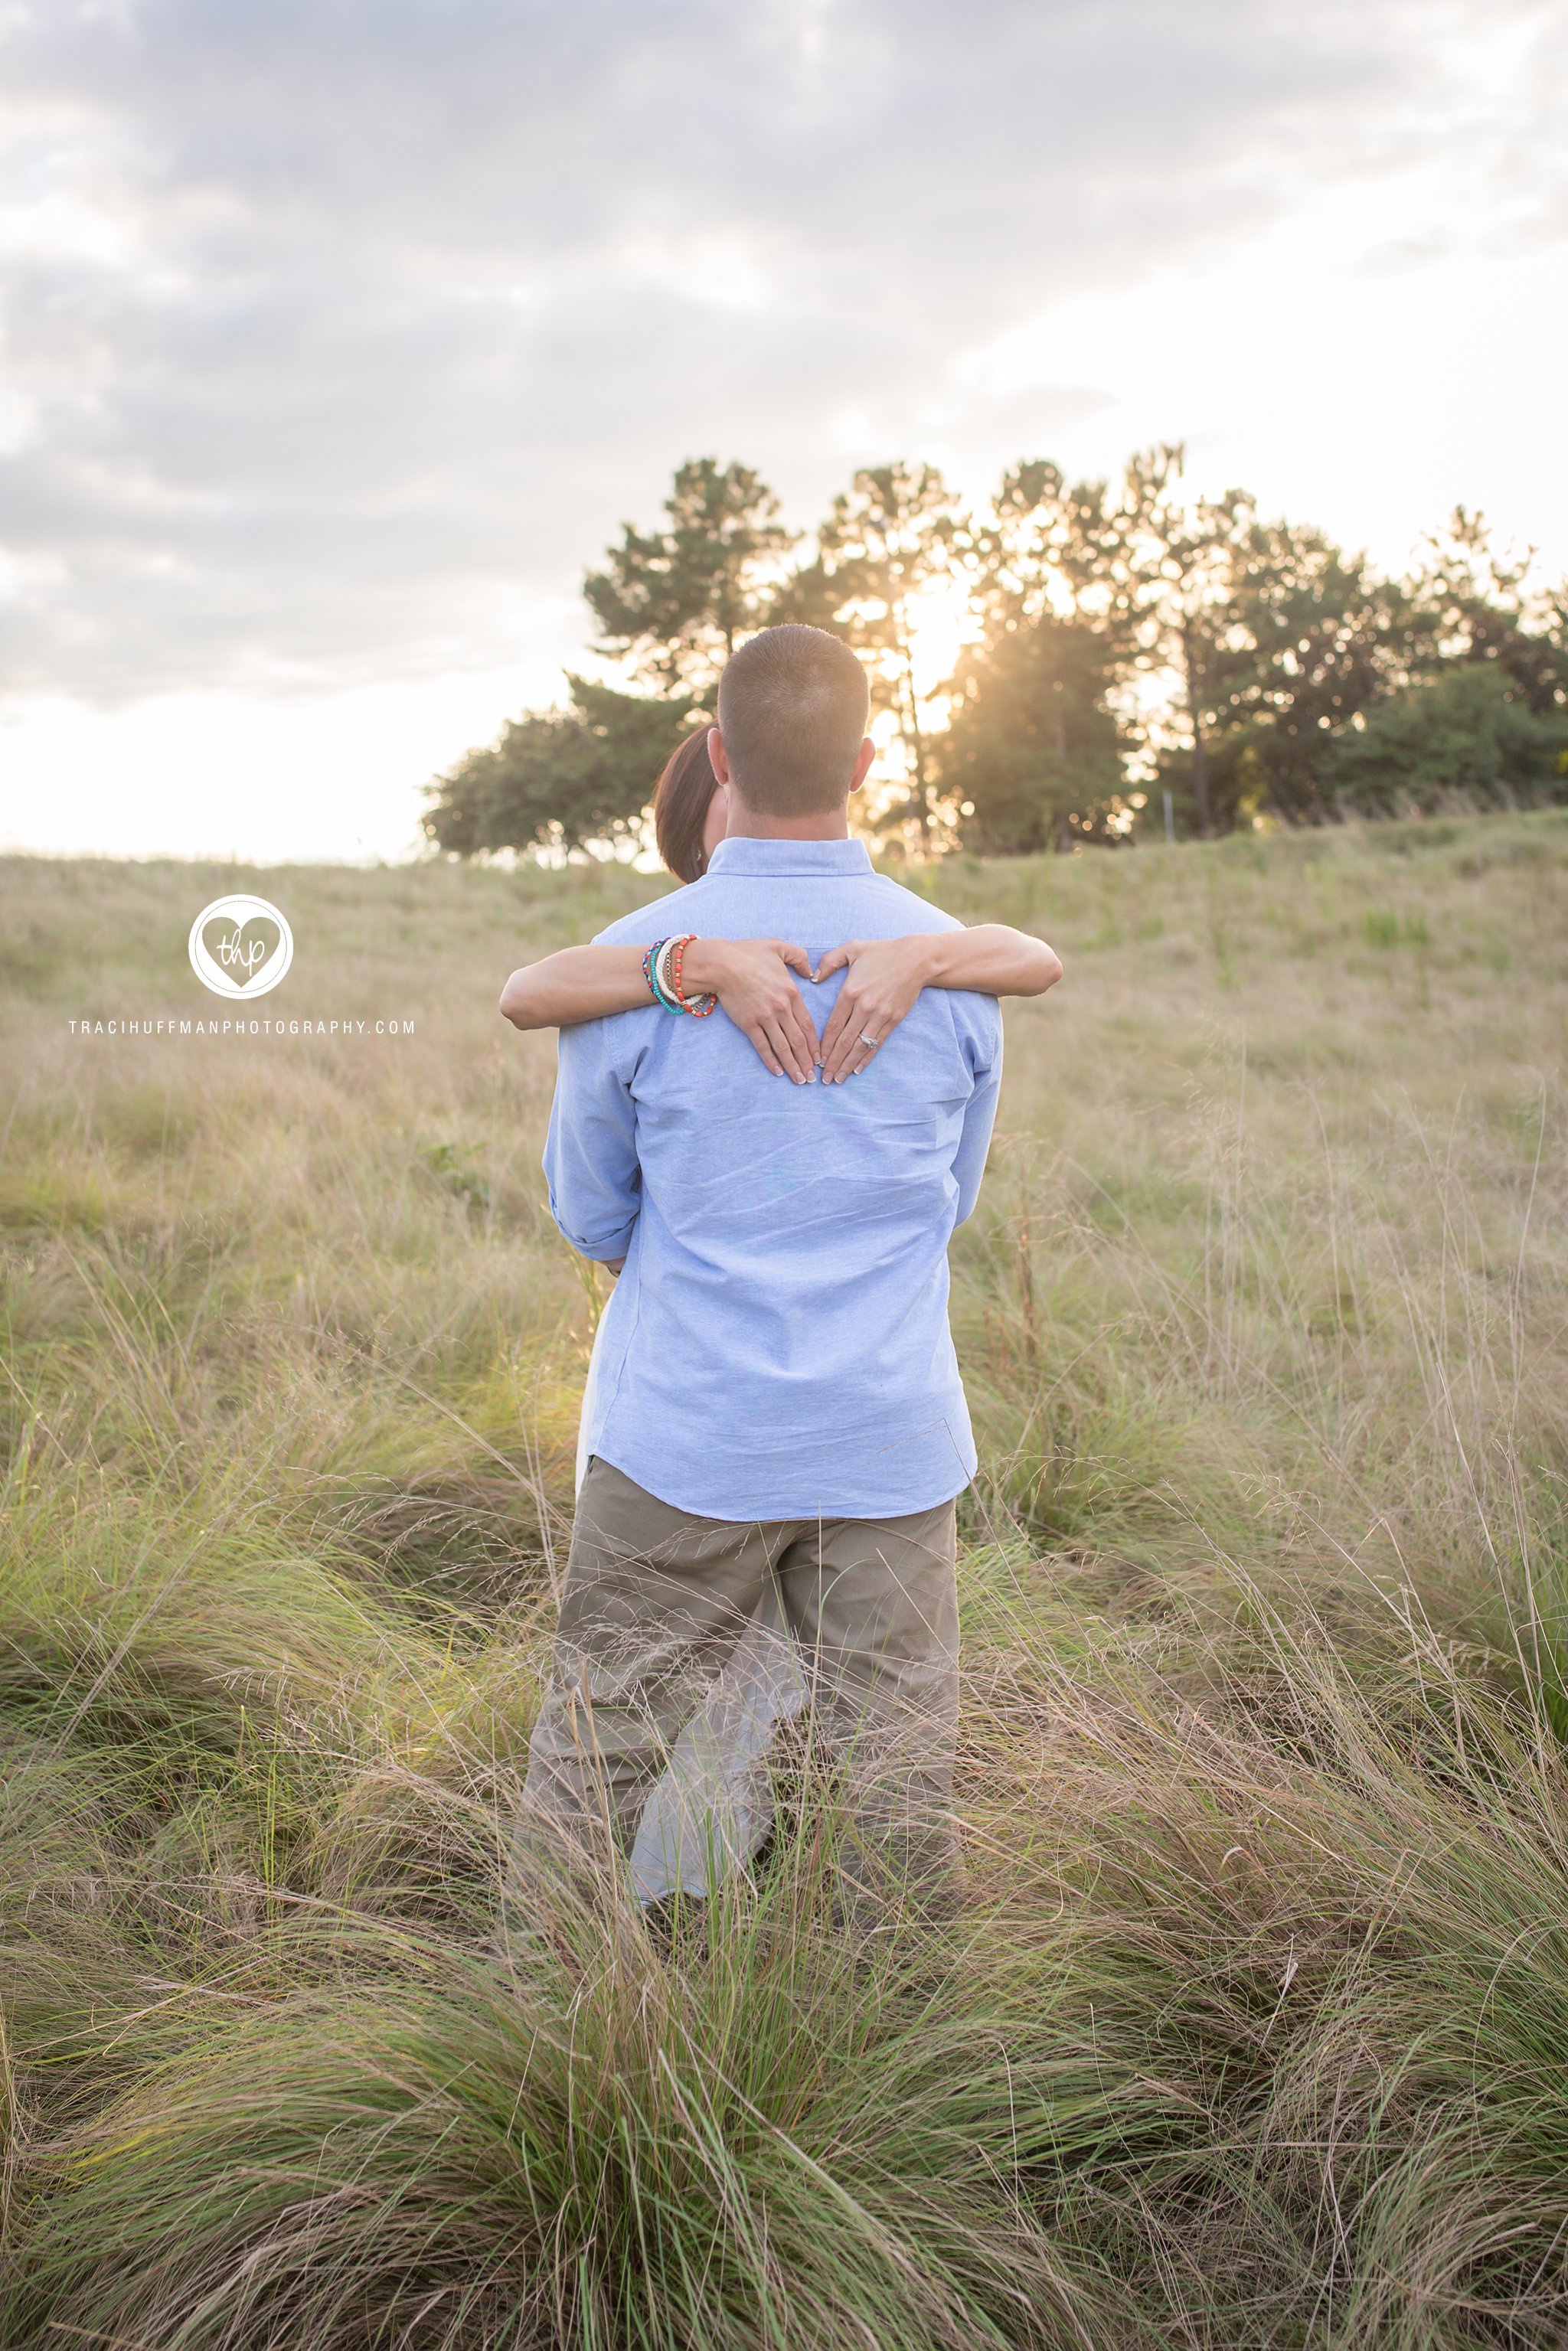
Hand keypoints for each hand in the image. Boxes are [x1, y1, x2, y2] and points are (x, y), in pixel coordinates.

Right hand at [682, 937, 820, 1082]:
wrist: (722, 963)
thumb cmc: (748, 953)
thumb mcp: (779, 946)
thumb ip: (799, 957)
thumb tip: (811, 972)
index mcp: (791, 992)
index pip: (808, 1024)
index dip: (815, 1044)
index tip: (820, 1057)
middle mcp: (781, 1008)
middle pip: (799, 1040)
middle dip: (807, 1061)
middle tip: (814, 1077)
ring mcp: (765, 1018)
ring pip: (783, 1047)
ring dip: (793, 1066)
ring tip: (800, 1080)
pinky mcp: (749, 1024)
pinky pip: (763, 1046)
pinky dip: (771, 1061)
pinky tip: (778, 1072)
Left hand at [814, 936, 936, 1081]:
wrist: (916, 958)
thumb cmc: (882, 952)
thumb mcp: (852, 948)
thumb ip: (829, 961)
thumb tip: (814, 978)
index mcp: (850, 991)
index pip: (833, 1025)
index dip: (824, 1045)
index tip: (816, 1059)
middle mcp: (864, 1007)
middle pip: (845, 1041)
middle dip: (832, 1062)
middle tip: (823, 1079)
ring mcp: (880, 1015)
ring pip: (860, 1046)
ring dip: (847, 1065)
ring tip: (837, 1079)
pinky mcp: (893, 1019)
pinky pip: (877, 1043)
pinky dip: (866, 1058)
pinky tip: (857, 1070)